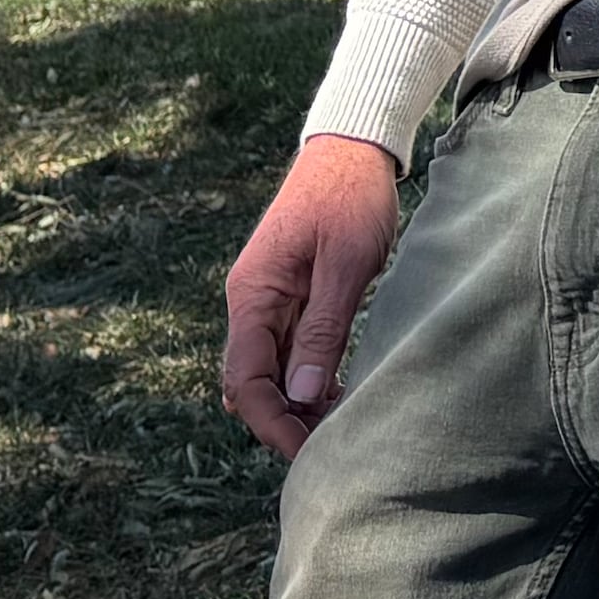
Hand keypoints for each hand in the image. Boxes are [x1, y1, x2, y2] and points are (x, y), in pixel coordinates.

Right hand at [220, 131, 402, 457]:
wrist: (353, 147)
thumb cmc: (351, 198)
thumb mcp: (345, 264)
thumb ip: (324, 328)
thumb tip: (303, 395)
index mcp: (253, 295)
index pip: (245, 379)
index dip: (271, 422)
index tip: (306, 452)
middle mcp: (251, 302)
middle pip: (251, 383)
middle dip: (282, 420)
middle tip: (329, 448)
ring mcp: (269, 300)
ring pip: (270, 370)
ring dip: (296, 403)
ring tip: (339, 425)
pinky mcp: (290, 296)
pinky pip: (288, 351)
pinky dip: (307, 378)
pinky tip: (340, 392)